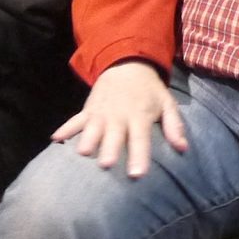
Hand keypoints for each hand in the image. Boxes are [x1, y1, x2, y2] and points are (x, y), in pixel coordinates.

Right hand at [50, 61, 186, 178]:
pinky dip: (65, 128)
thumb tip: (184, 148)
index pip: (141, 139)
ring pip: (93, 128)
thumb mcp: (167, 103)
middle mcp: (119, 116)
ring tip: (81, 153)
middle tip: (106, 165)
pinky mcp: (88, 110)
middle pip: (114, 136)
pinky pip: (75, 120)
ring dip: (87, 139)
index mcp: (140, 116)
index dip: (139, 156)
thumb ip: (174, 126)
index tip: (137, 174)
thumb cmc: (149, 90)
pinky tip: (55, 139)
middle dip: (110, 149)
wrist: (127, 64)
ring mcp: (101, 113)